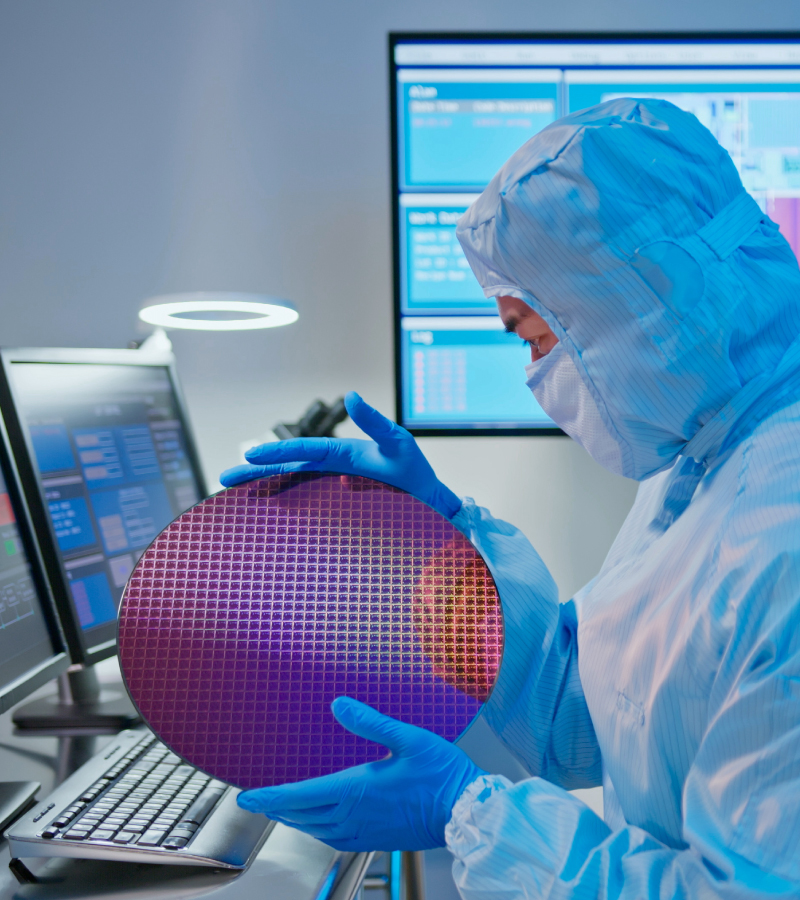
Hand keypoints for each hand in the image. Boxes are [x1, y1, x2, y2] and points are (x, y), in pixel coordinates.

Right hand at [220, 392, 461, 518]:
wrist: (429, 502)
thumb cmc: (415, 472)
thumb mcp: (397, 442)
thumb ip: (375, 421)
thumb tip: (353, 396)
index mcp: (343, 452)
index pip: (305, 451)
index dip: (278, 451)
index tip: (251, 456)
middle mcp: (333, 466)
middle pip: (288, 466)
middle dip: (257, 471)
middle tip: (225, 479)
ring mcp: (333, 483)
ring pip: (291, 482)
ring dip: (262, 486)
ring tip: (232, 491)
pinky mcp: (336, 501)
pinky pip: (304, 500)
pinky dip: (281, 501)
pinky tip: (263, 508)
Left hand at [237, 697, 485, 850]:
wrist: (466, 811)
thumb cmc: (441, 775)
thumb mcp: (407, 738)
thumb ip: (370, 722)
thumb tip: (339, 704)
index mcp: (355, 791)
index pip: (299, 796)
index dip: (268, 796)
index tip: (245, 796)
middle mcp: (353, 817)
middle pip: (302, 815)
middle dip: (276, 807)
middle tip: (256, 799)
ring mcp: (364, 832)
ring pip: (316, 829)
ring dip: (295, 818)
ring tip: (282, 808)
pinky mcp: (376, 839)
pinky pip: (334, 838)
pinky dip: (316, 828)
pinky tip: (320, 821)